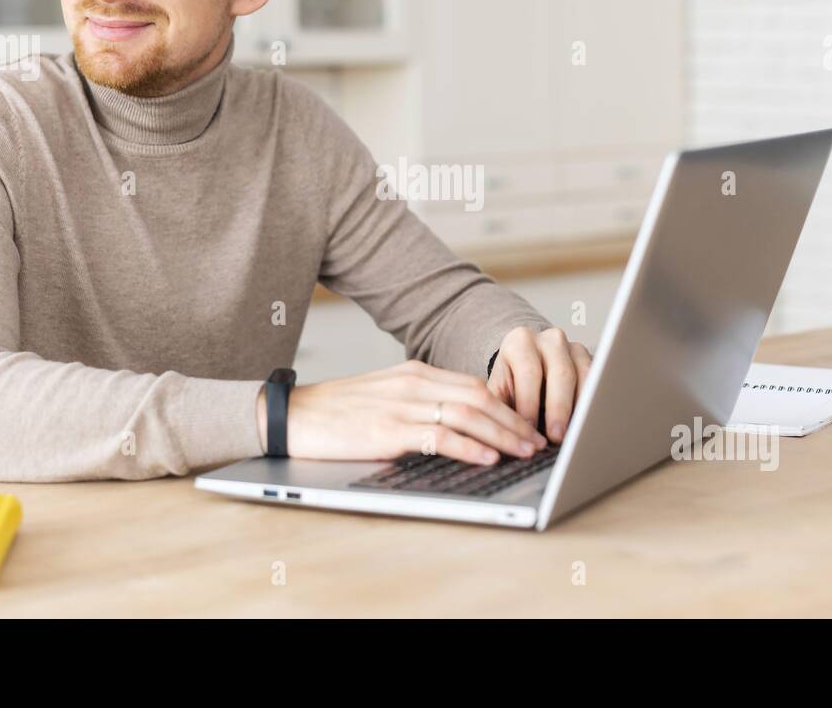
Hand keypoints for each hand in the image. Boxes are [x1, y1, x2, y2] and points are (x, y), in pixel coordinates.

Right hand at [256, 360, 548, 464]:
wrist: (292, 415)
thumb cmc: (337, 413)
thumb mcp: (385, 399)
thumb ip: (420, 404)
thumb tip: (459, 425)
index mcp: (415, 373)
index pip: (475, 384)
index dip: (508, 405)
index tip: (528, 425)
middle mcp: (413, 383)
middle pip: (480, 396)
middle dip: (514, 420)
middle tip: (539, 441)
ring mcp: (401, 405)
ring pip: (467, 414)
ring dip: (503, 434)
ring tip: (525, 451)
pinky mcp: (388, 430)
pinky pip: (439, 435)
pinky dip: (468, 446)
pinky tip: (487, 457)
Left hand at [487, 327, 592, 442]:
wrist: (526, 364)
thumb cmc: (511, 381)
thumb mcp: (498, 390)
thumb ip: (499, 408)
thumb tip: (505, 436)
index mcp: (520, 342)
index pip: (528, 371)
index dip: (529, 402)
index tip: (529, 429)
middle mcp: (549, 340)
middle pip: (560, 373)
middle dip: (558, 408)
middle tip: (556, 436)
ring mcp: (573, 348)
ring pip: (584, 376)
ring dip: (580, 407)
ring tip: (574, 432)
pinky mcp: (590, 360)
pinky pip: (597, 381)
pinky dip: (592, 403)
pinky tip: (587, 422)